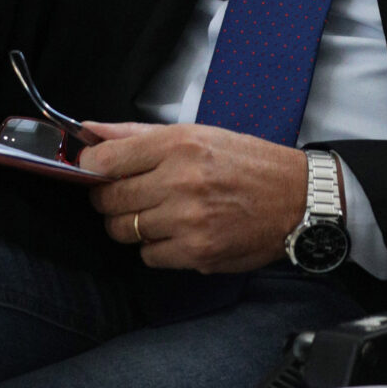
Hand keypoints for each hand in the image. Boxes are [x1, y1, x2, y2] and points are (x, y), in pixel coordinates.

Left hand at [80, 122, 309, 272]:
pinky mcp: (196, 252)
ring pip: (124, 230)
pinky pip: (149, 256)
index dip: (92, 167)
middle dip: (108, 198)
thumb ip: (138, 135)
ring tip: (156, 212)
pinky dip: (156, 247)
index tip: (93, 169)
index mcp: (180, 144)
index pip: (108, 158)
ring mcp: (187, 220)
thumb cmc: (247, 162)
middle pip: (110, 199)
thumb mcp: (198, 134)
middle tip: (127, 194)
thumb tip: (90, 131)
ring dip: (132, 224)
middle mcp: (180, 181)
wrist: (296, 198)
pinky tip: (177, 232)